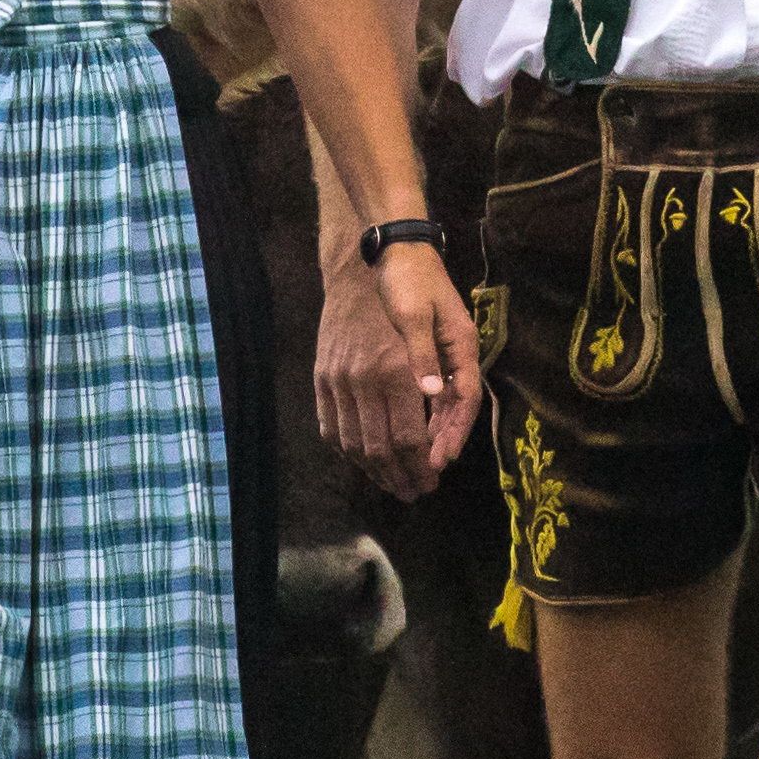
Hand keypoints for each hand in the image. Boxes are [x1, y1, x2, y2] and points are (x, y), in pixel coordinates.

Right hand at [318, 241, 481, 496]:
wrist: (358, 266)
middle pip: (378, 447)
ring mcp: (336, 379)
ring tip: (392, 483)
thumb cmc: (406, 289)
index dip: (421, 464)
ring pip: (351, 443)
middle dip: (400, 475)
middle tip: (416, 492)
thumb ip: (432, 362)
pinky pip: (330, 426)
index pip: (406, 435)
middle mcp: (360, 379)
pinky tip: (362, 460)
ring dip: (373, 470)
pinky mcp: (322, 376)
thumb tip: (435, 400)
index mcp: (391, 368)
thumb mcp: (430, 318)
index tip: (433, 480)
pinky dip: (346, 449)